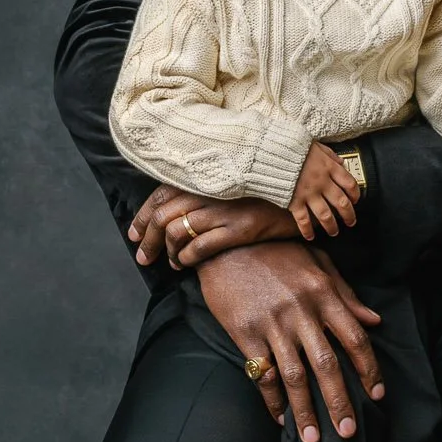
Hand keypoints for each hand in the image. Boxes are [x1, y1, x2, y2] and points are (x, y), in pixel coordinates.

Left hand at [127, 183, 300, 268]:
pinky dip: (185, 258)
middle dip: (146, 238)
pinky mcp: (239, 228)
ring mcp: (224, 209)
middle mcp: (211, 191)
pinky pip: (200, 246)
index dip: (143, 215)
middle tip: (142, 256)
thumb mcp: (235, 181)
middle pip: (163, 215)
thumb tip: (181, 208)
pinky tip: (184, 264)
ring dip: (165, 251)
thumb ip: (209, 189)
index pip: (161, 193)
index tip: (134, 233)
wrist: (306, 189)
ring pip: (177, 232)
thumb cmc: (269, 188)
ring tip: (166, 263)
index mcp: (207, 176)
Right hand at [197, 242, 384, 441]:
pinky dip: (272, 400)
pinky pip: (263, 374)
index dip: (369, 370)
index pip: (355, 338)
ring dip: (306, 412)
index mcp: (323, 293)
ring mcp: (273, 324)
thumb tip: (374, 321)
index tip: (378, 395)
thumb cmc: (277, 251)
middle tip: (349, 433)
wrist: (227, 242)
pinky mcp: (246, 334)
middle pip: (327, 365)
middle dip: (340, 403)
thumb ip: (346, 294)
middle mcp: (302, 311)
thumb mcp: (317, 262)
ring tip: (313, 439)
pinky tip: (281, 418)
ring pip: (295, 377)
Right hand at [289, 142, 362, 240]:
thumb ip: (330, 155)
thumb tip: (341, 162)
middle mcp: (322, 182)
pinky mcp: (294, 201)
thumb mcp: (316, 145)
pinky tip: (310, 236)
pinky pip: (303, 220)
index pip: (349, 183)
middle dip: (348, 215)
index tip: (355, 200)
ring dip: (332, 226)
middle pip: (341, 202)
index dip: (355, 194)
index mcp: (329, 167)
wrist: (272, 151)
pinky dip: (307, 230)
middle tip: (351, 222)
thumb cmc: (293, 147)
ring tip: (334, 232)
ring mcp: (308, 193)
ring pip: (326, 215)